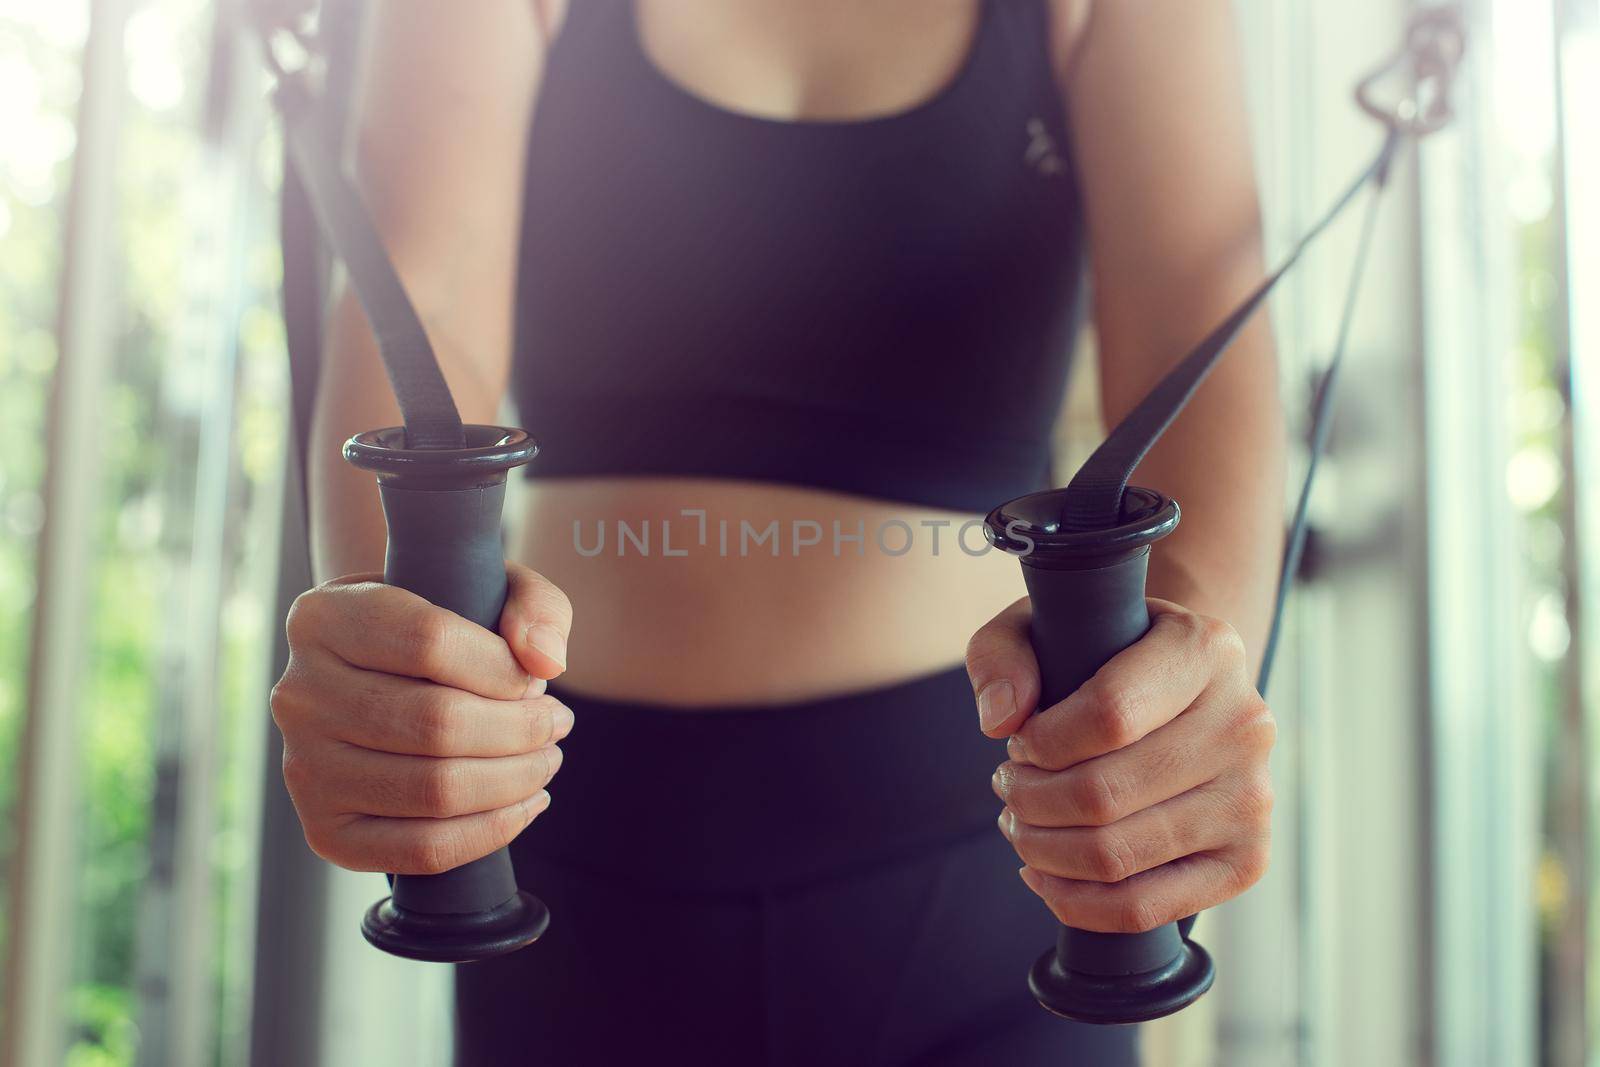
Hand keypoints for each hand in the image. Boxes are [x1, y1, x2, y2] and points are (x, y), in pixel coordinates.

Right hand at [270, 562, 573, 874]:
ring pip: (434, 790)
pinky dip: (489, 832)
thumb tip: (544, 662)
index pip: (428, 640)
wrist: (385, 683)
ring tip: (547, 759)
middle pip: (436, 723)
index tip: (535, 680)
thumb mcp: (490, 587)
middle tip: (558, 724)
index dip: (501, 668)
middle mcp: (298, 694)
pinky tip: (525, 804)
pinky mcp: (324, 832)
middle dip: (521, 730)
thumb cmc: (446, 629)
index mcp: (323, 617)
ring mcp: (304, 768)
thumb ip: (532, 605)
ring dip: (516, 780)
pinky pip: (420, 850)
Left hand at [965, 597, 1274, 932]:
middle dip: (1030, 801)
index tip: (1019, 743)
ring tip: (1021, 825)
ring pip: (1116, 855)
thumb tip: (1001, 721)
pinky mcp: (1246, 861)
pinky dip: (1075, 901)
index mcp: (1206, 649)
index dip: (1041, 742)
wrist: (1181, 692)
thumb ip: (1002, 653)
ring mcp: (1252, 798)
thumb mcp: (1043, 626)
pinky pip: (1145, 908)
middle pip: (1104, 794)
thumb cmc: (1100, 657)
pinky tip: (1043, 874)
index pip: (1108, 714)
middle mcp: (1245, 723)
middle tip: (1008, 788)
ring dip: (1042, 850)